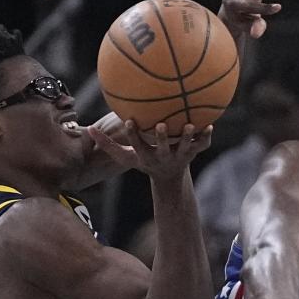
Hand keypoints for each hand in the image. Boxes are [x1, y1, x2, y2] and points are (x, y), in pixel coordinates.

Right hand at [88, 121, 211, 181]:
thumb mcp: (126, 156)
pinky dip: (206, 137)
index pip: (138, 146)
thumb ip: (108, 145)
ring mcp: (179, 157)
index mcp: (146, 156)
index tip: (130, 121)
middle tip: (161, 125)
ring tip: (191, 126)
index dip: (134, 135)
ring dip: (188, 138)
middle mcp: (163, 157)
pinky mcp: (193, 154)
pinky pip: (202, 146)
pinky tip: (210, 124)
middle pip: (163, 149)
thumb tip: (88, 129)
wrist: (169, 178)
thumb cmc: (144, 161)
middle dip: (162, 138)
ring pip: (185, 148)